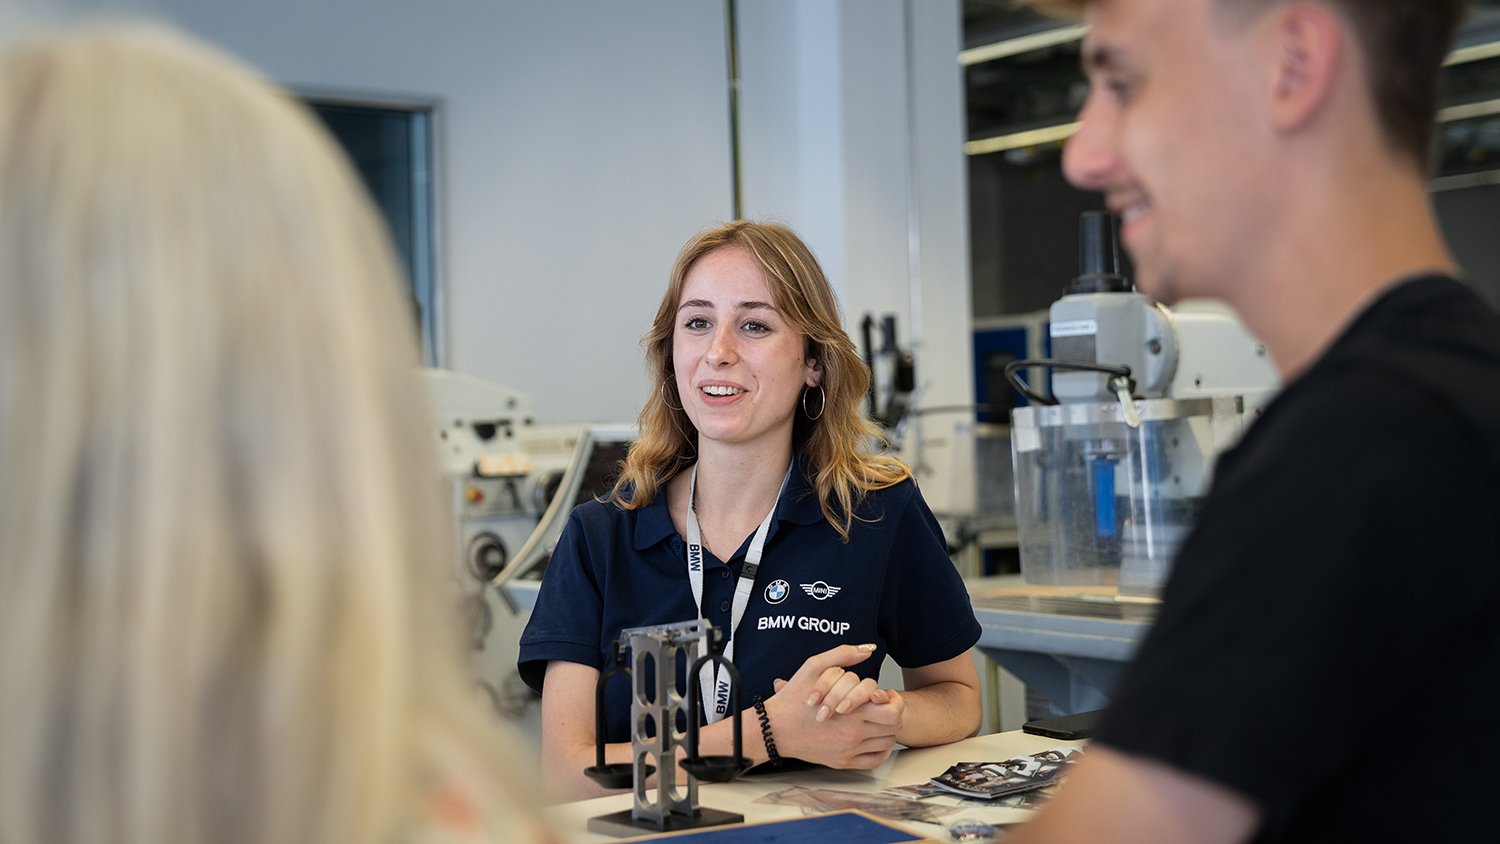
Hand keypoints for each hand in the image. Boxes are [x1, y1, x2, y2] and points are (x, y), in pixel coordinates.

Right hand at [762, 644, 904, 768]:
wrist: (774, 728)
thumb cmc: (792, 699)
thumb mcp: (814, 666)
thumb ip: (843, 654)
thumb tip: (867, 648)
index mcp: (850, 712)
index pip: (892, 711)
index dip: (894, 700)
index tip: (886, 695)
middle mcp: (852, 735)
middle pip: (894, 727)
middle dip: (893, 713)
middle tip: (883, 705)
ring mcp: (848, 751)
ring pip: (887, 743)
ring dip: (886, 729)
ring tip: (876, 719)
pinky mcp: (843, 762)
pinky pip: (875, 760)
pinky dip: (880, 750)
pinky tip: (873, 738)